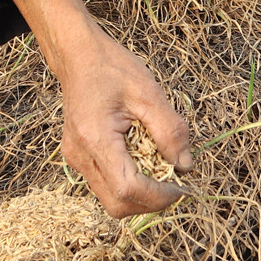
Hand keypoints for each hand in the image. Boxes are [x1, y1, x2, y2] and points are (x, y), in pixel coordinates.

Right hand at [0, 0, 192, 216]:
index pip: (127, 189)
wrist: (78, 55)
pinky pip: (106, 184)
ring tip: (160, 166)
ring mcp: (75, 159)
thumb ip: (170, 131)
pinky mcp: (78, 158)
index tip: (182, 186)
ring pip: (111, 199)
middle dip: (150, 202)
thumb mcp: (149, 92)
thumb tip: (185, 166)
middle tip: (175, 182)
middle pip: (117, 205)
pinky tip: (143, 159)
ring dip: (141, 193)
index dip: (158, 196)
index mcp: (94, 138)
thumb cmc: (111, 68)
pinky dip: (130, 182)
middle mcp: (79, 156)